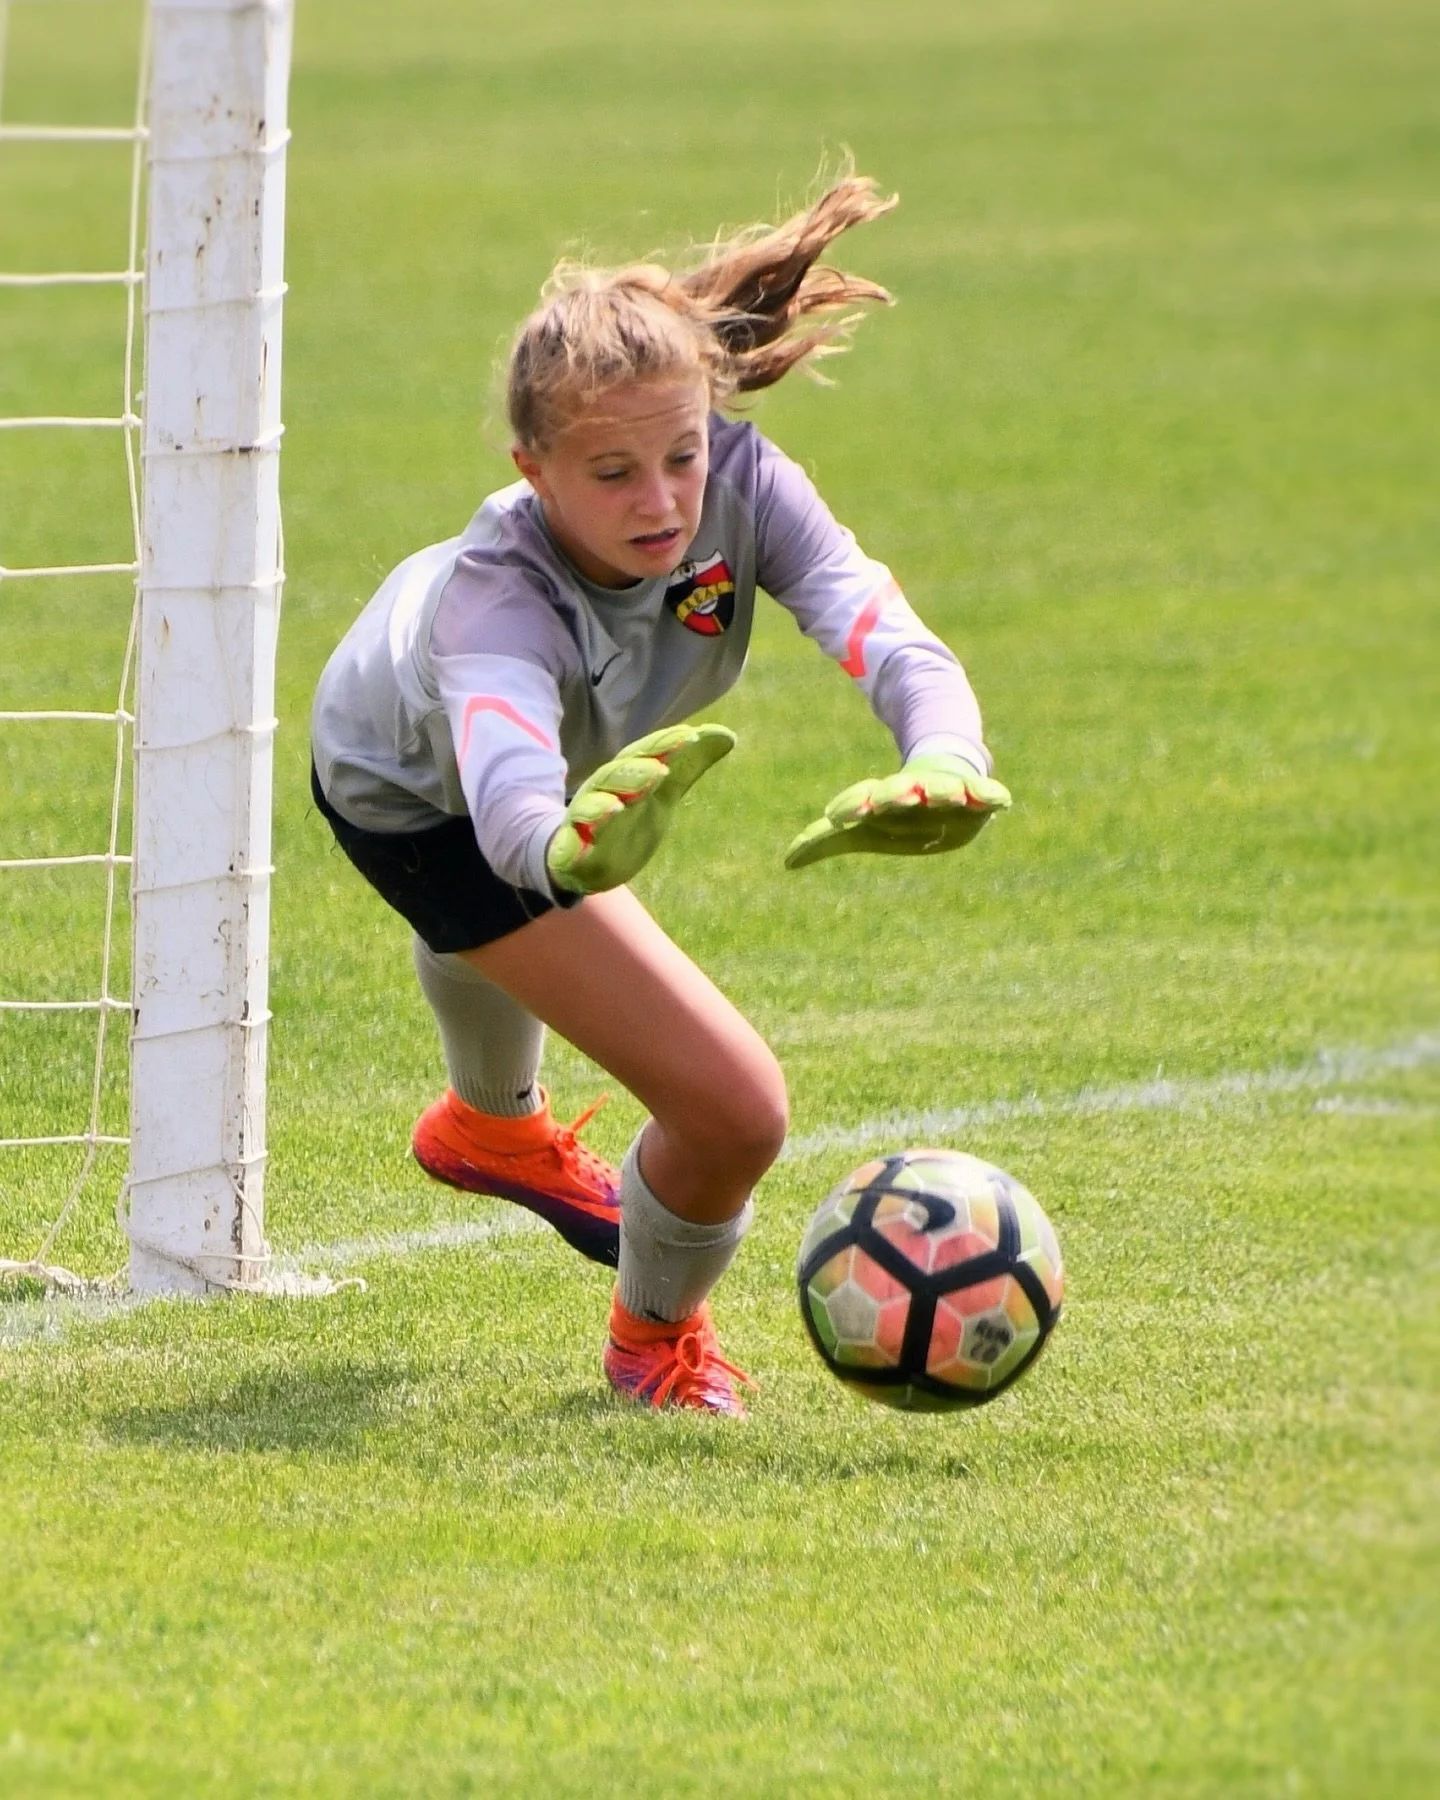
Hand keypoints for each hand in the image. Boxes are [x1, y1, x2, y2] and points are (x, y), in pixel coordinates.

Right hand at [547, 724, 735, 894]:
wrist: (583, 857)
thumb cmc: (627, 818)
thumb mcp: (662, 793)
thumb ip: (689, 766)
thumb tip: (727, 734)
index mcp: (625, 777)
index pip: (645, 756)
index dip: (665, 745)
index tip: (690, 737)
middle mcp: (602, 794)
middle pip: (615, 779)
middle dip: (634, 774)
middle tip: (659, 771)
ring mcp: (584, 823)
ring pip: (589, 811)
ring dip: (599, 808)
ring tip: (614, 807)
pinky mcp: (570, 853)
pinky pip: (566, 850)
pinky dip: (568, 849)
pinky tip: (573, 851)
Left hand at [784, 753, 1010, 870]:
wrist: (944, 774)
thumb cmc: (896, 811)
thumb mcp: (863, 829)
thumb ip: (825, 840)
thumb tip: (786, 862)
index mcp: (882, 798)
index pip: (862, 799)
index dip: (850, 805)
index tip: (834, 816)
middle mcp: (914, 790)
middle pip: (901, 790)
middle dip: (894, 794)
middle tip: (887, 798)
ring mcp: (946, 790)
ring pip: (943, 789)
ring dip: (941, 791)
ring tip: (942, 794)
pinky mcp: (977, 794)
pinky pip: (987, 794)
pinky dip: (992, 796)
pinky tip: (1001, 802)